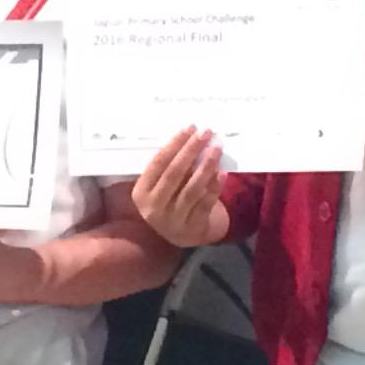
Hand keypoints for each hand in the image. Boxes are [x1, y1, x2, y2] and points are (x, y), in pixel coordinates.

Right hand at [132, 126, 231, 246]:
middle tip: (206, 133)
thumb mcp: (160, 188)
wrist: (181, 236)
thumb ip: (169, 168)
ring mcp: (173, 220)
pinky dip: (214, 187)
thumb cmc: (170, 202)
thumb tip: (191, 138)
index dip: (175, 144)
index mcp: (141, 193)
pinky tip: (222, 173)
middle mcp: (154, 207)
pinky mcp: (193, 228)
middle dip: (191, 150)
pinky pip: (205, 204)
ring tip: (216, 149)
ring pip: (191, 189)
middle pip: (174, 173)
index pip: (158, 163)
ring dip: (206, 166)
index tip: (190, 128)